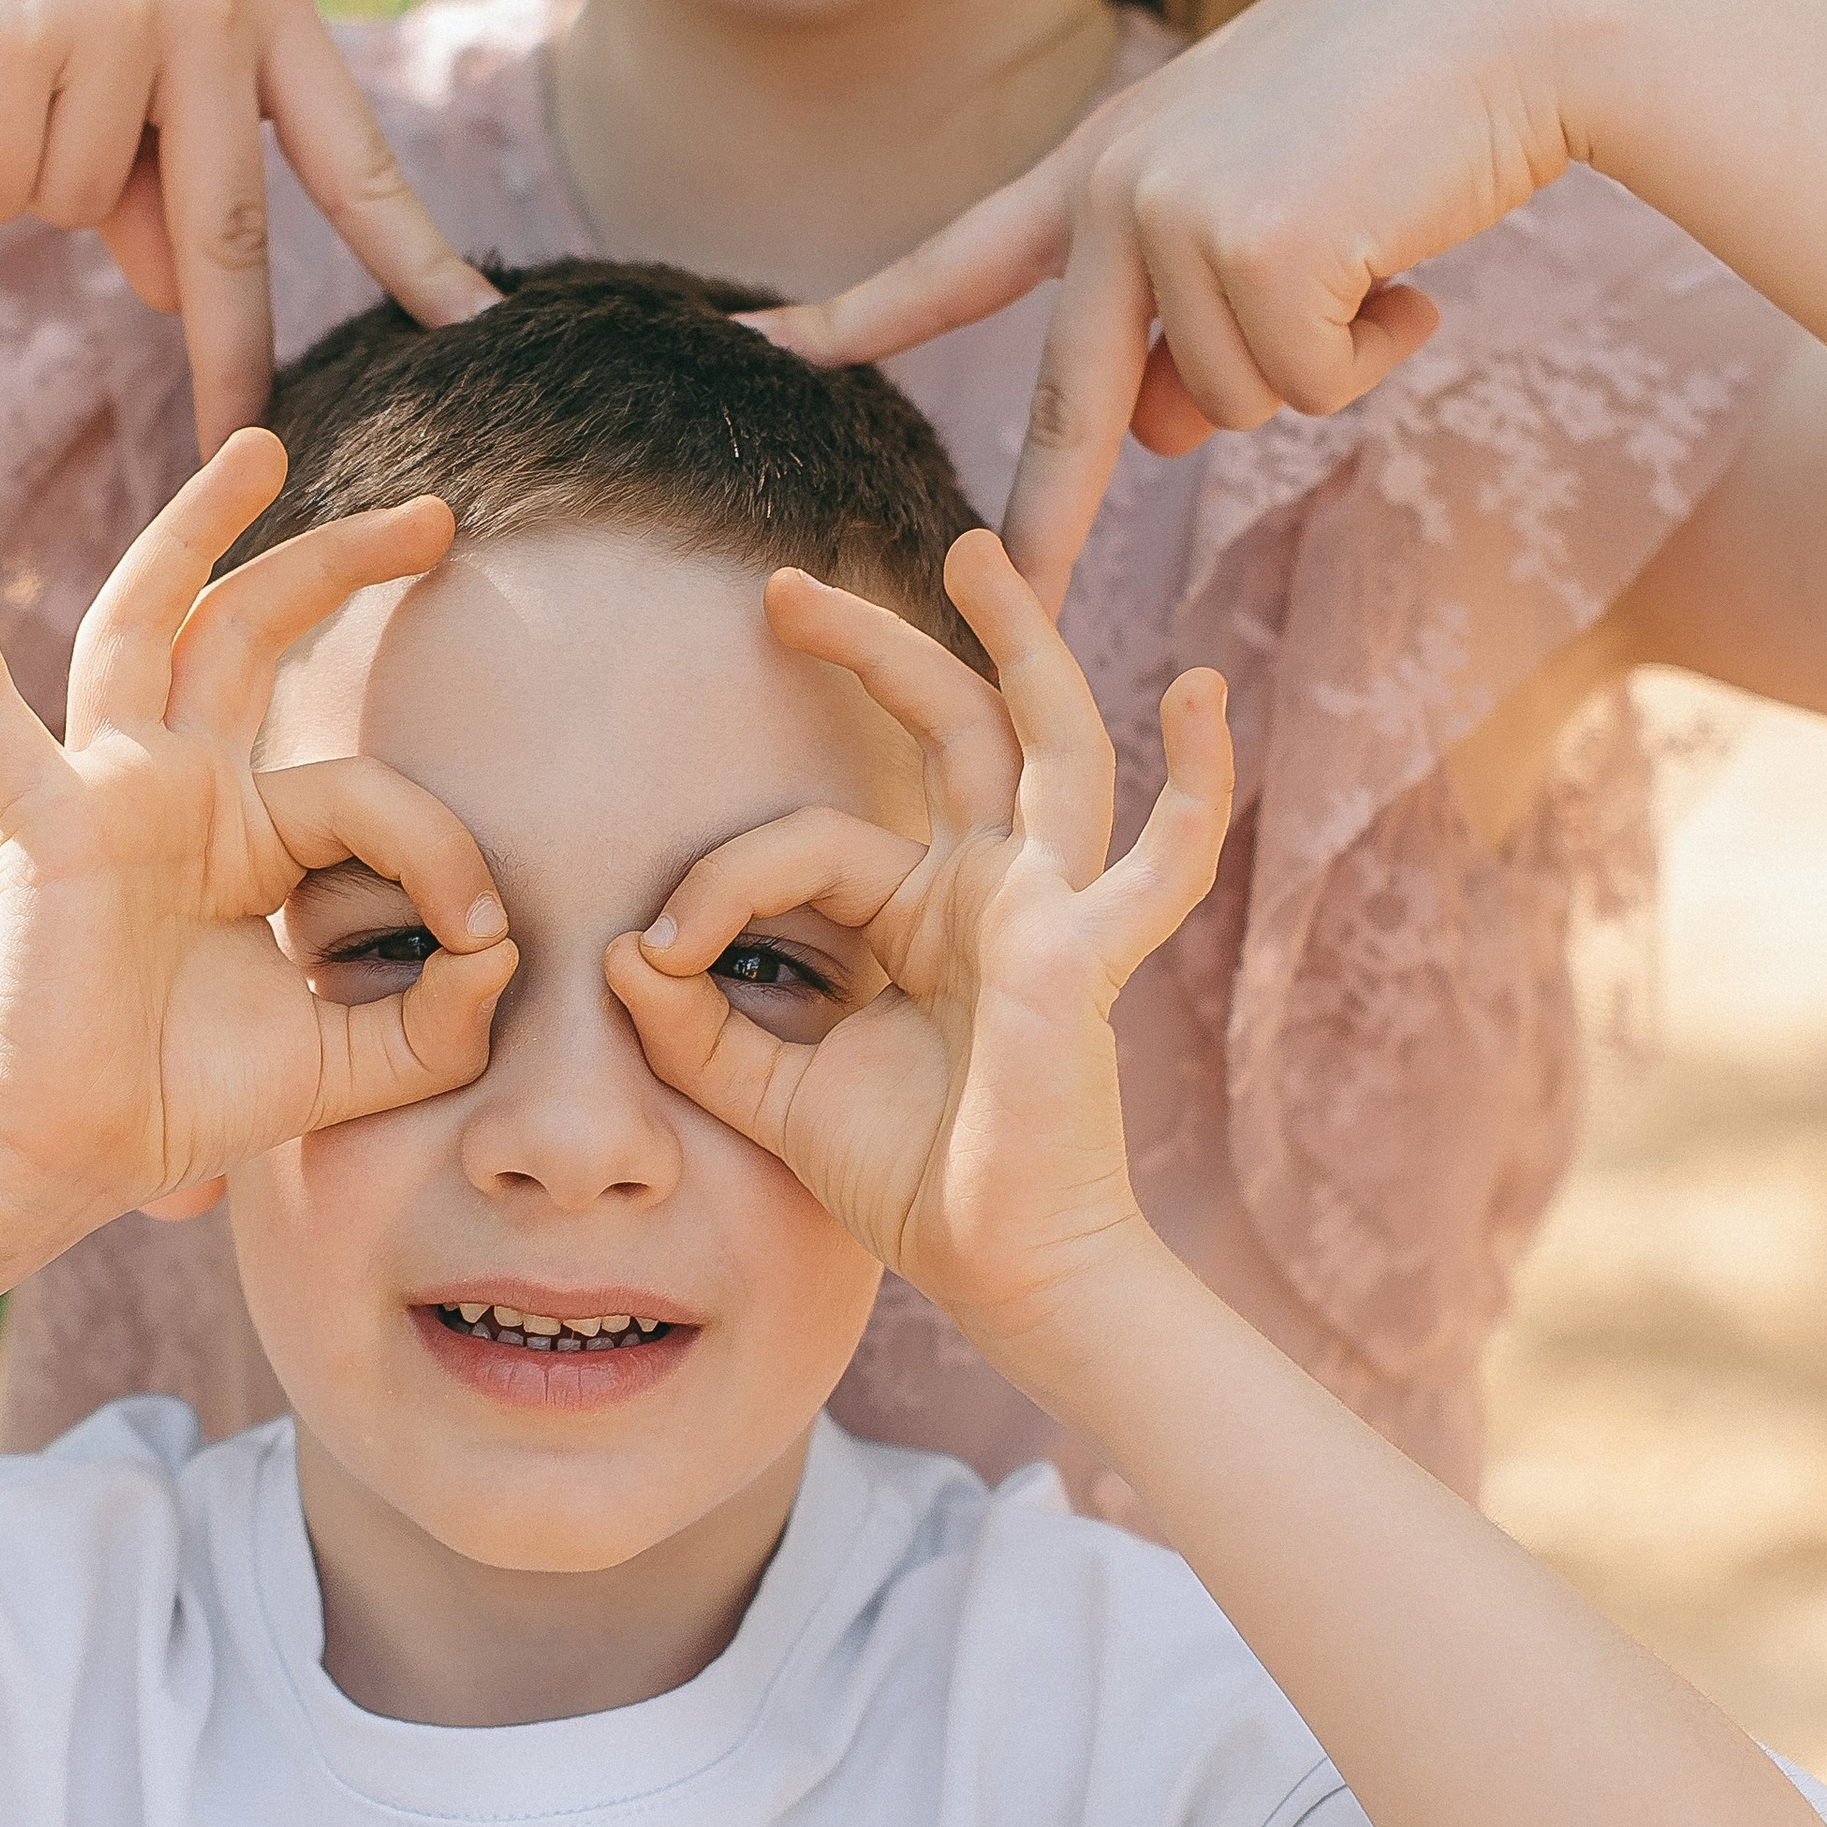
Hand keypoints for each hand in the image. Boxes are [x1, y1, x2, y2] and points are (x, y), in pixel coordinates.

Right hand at [0, 0, 499, 448]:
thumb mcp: (127, 37)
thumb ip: (168, 161)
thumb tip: (181, 294)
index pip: (355, 159)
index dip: (419, 261)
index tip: (483, 339)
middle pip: (231, 229)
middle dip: (230, 353)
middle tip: (234, 445)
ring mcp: (109, 9)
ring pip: (78, 209)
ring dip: (27, 168)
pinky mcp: (1, 33)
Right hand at [0, 436, 515, 1247]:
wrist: (75, 1163)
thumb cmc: (192, 1105)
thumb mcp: (357, 1060)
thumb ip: (444, 1015)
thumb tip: (505, 949)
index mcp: (242, 831)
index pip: (367, 789)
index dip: (443, 851)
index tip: (483, 940)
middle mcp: (175, 789)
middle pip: (255, 631)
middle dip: (343, 561)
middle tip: (438, 515)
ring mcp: (105, 791)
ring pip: (153, 623)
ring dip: (198, 526)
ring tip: (259, 444)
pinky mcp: (43, 822)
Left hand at [606, 534, 1231, 1374]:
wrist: (1000, 1273)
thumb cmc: (913, 1184)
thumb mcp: (775, 1095)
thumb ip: (697, 1029)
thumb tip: (622, 952)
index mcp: (924, 912)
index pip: (809, 843)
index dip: (720, 881)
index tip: (656, 954)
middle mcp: (994, 887)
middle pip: (939, 727)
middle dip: (868, 646)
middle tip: (780, 588)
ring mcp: (1052, 908)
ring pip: (1046, 742)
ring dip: (1020, 643)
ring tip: (980, 553)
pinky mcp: (1087, 954)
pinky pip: (1164, 858)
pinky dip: (1196, 778)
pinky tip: (1203, 691)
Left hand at [748, 0, 1613, 608]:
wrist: (1520, 10)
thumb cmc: (1405, 104)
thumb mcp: (1267, 211)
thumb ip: (1195, 320)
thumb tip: (1169, 438)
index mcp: (1101, 165)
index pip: (958, 259)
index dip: (860, 315)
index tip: (765, 348)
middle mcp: (1113, 192)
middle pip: (1069, 407)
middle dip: (1045, 526)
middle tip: (998, 599)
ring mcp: (1173, 218)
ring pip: (1236, 405)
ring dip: (1326, 355)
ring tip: (1377, 242)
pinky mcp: (1251, 250)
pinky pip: (1304, 388)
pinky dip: (1373, 348)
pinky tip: (1407, 257)